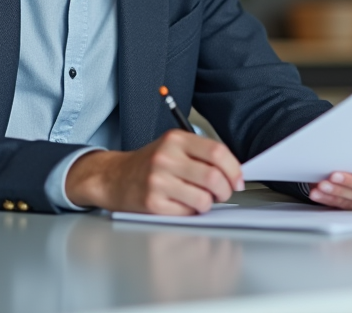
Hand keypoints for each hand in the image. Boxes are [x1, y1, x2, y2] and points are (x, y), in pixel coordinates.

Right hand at [65, 130, 243, 214]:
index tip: (238, 180)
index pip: (217, 152)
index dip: (234, 169)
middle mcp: (166, 158)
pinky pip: (187, 212)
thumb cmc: (149, 164)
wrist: (114, 177)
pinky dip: (191, 211)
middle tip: (223, 193)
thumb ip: (201, 154)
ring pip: (203, 199)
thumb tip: (234, 172)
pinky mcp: (152, 203)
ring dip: (209, 203)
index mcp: (176, 140)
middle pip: (213, 177)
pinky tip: (182, 203)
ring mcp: (158, 181)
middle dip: (225, 190)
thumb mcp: (173, 147)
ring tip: (201, 199)